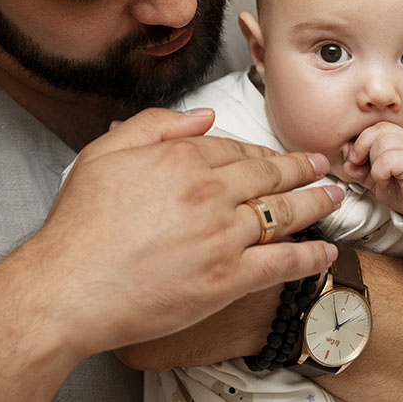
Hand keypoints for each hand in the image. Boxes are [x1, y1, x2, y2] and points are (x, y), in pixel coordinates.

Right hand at [31, 107, 343, 356]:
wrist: (68, 287)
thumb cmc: (79, 226)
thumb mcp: (104, 153)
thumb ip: (156, 125)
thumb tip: (203, 116)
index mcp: (182, 159)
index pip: (234, 148)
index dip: (257, 150)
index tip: (272, 154)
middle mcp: (209, 193)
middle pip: (269, 175)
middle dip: (300, 169)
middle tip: (319, 166)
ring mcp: (223, 237)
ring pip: (283, 213)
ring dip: (315, 204)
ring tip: (333, 198)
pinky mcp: (228, 280)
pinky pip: (282, 263)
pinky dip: (309, 256)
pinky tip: (325, 252)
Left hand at [341, 121, 402, 217]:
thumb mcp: (377, 179)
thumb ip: (361, 169)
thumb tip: (346, 162)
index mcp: (399, 138)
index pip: (374, 128)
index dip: (360, 143)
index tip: (354, 161)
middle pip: (376, 130)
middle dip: (362, 149)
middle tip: (361, 167)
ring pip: (381, 144)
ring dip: (373, 164)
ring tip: (380, 178)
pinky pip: (388, 160)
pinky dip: (380, 174)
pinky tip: (386, 182)